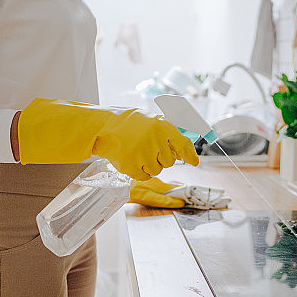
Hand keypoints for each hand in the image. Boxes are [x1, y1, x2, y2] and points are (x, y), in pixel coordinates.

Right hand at [17, 98, 198, 179]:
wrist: (101, 127)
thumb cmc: (128, 123)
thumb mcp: (151, 120)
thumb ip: (168, 133)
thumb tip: (185, 151)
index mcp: (161, 125)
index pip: (182, 144)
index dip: (190, 154)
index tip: (194, 162)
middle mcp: (154, 140)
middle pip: (169, 161)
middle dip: (162, 158)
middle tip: (148, 148)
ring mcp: (142, 154)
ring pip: (157, 170)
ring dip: (149, 164)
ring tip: (136, 151)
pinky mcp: (130, 166)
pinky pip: (144, 176)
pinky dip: (139, 171)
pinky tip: (131, 159)